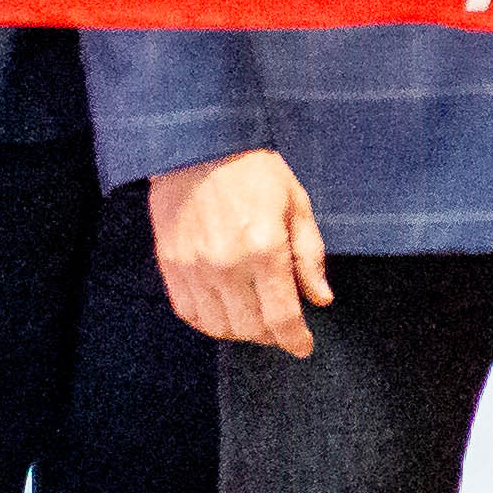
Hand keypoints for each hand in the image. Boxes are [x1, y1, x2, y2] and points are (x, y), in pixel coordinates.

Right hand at [151, 146, 333, 355]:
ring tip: (255, 319)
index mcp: (264, 248)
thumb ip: (309, 256)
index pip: (281, 316)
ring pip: (219, 326)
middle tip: (282, 326)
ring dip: (242, 331)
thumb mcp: (296, 204)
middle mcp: (226, 265)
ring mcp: (194, 268)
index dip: (295, 339)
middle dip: (272, 335)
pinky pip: (190, 313)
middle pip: (251, 328)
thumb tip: (321, 299)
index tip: (303, 347)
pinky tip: (225, 310)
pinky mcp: (171, 266)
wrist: (198, 146)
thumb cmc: (254, 171)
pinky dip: (210, 321)